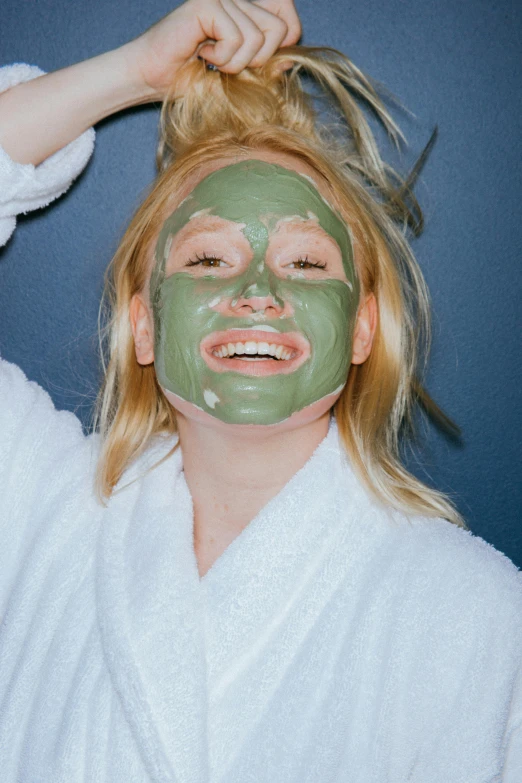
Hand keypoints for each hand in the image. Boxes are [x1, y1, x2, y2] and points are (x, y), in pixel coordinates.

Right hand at [125, 0, 301, 99]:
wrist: (150, 78)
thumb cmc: (192, 80)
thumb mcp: (239, 78)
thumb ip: (267, 67)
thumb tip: (292, 59)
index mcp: (246, 10)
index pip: (288, 15)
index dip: (283, 44)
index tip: (257, 63)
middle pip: (278, 29)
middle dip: (258, 61)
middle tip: (229, 66)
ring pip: (258, 38)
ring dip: (235, 64)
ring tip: (212, 62)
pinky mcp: (208, 3)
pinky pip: (237, 38)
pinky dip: (222, 59)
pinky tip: (202, 55)